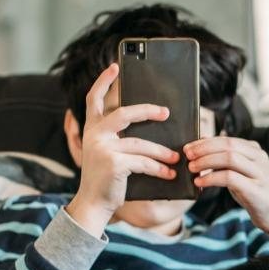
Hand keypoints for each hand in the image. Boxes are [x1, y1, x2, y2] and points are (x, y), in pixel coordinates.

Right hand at [67, 64, 180, 231]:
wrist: (94, 204)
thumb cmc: (106, 178)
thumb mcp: (108, 153)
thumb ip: (120, 138)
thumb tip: (152, 124)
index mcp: (91, 129)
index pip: (94, 98)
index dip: (103, 81)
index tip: (115, 66)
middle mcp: (94, 135)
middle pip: (125, 113)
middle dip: (148, 111)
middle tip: (166, 112)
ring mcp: (102, 148)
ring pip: (141, 143)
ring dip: (162, 152)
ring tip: (177, 158)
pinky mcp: (114, 163)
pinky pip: (143, 162)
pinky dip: (159, 169)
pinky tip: (169, 173)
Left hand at [185, 136, 268, 250]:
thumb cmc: (253, 193)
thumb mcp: (239, 172)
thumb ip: (225, 158)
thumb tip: (201, 141)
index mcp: (255, 150)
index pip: (227, 139)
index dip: (205, 142)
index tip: (188, 148)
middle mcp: (259, 158)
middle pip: (228, 145)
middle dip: (204, 149)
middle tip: (187, 156)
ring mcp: (260, 173)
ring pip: (229, 158)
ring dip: (206, 162)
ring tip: (192, 169)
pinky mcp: (256, 189)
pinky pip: (230, 178)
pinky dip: (212, 178)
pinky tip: (200, 183)